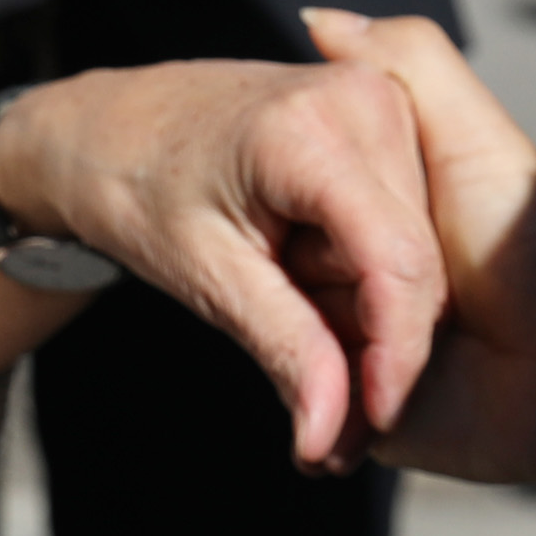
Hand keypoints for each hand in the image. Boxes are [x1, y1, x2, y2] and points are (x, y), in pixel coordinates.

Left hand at [0, 56, 442, 471]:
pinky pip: (406, 228)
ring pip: (419, 255)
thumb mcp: (204, 275)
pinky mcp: (386, 122)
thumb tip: (331, 434)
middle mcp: (363, 101)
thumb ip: (284, 350)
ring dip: (370, 315)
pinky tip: (311, 281)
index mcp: (309, 130)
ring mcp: (381, 105)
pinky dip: (369, 282)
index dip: (398, 355)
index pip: (396, 260)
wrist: (116, 125)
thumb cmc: (142, 187)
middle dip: (377, 348)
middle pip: (416, 264)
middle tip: (309, 398)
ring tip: (292, 310)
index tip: (373, 424)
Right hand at [302, 7, 535, 513]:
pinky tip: (353, 401)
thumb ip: (406, 62)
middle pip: (284, 259)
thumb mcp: (470, 132)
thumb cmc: (532, 236)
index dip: (317, 195)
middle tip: (400, 283)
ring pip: (286, 329)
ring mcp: (351, 336)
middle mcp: (353, 263)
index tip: (344, 201)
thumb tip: (317, 18)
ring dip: (322, 341)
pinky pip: (308, 402)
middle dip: (318, 272)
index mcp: (372, 196)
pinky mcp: (355, 408)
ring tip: (392, 342)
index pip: (298, 186)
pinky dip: (321, 404)